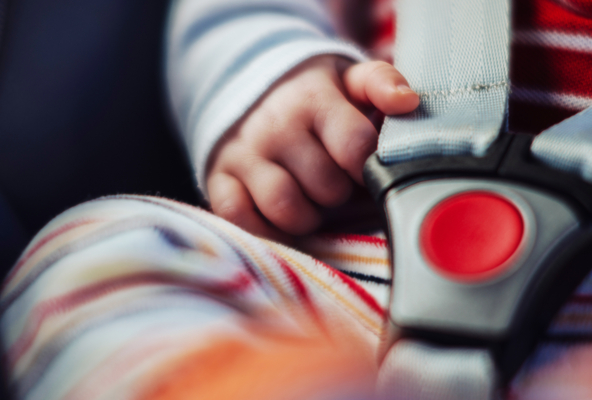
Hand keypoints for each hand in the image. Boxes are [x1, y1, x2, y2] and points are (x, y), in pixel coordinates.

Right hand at [206, 55, 418, 239]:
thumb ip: (381, 83)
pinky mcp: (218, 178)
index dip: (368, 168)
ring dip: (308, 218)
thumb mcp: (347, 79)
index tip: (364, 167)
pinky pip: (240, 218)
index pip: (355, 147)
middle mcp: (274, 126)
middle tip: (335, 185)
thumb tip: (406, 101)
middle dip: (339, 194)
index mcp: (312, 99)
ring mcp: (243, 154)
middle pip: (326, 187)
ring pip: (285, 207)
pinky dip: (265, 230)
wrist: (248, 92)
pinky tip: (281, 222)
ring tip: (311, 205)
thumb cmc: (313, 99)